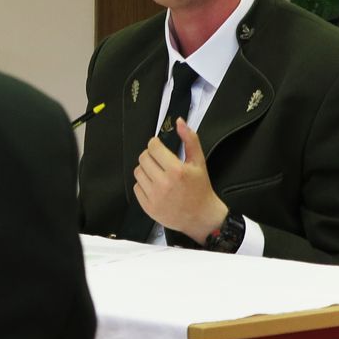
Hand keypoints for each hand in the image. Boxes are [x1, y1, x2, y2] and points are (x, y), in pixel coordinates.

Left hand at [132, 119, 227, 241]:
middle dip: (150, 156)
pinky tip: (156, 186)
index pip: (153, 147)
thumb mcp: (199, 162)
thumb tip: (179, 122)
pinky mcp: (148, 207)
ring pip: (138, 172)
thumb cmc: (200, 188)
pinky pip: (137, 187)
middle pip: (143, 158)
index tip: (158, 146)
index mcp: (176, 171)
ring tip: (158, 173)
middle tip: (159, 160)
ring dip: (146, 169)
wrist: (201, 216)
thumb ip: (190, 140)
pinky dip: (144, 184)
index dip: (154, 144)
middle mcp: (163, 183)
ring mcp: (154, 196)